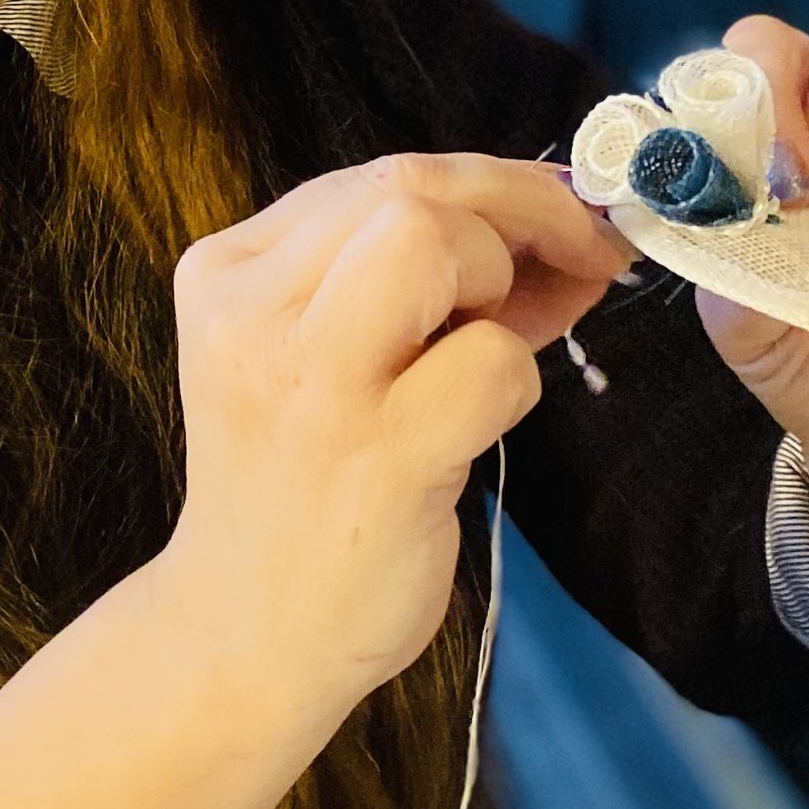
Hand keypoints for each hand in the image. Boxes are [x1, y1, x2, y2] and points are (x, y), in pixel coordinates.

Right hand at [168, 155, 626, 701]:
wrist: (247, 632)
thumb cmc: (303, 485)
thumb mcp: (327, 355)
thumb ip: (418, 280)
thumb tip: (565, 222)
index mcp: (229, 273)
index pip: (374, 175)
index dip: (491, 183)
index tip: (557, 218)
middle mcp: (252, 314)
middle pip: (406, 188)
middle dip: (521, 208)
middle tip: (579, 254)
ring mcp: (310, 385)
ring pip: (434, 241)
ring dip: (505, 278)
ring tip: (500, 339)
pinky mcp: (377, 457)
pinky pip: (491, 361)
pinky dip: (518, 376)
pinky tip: (484, 423)